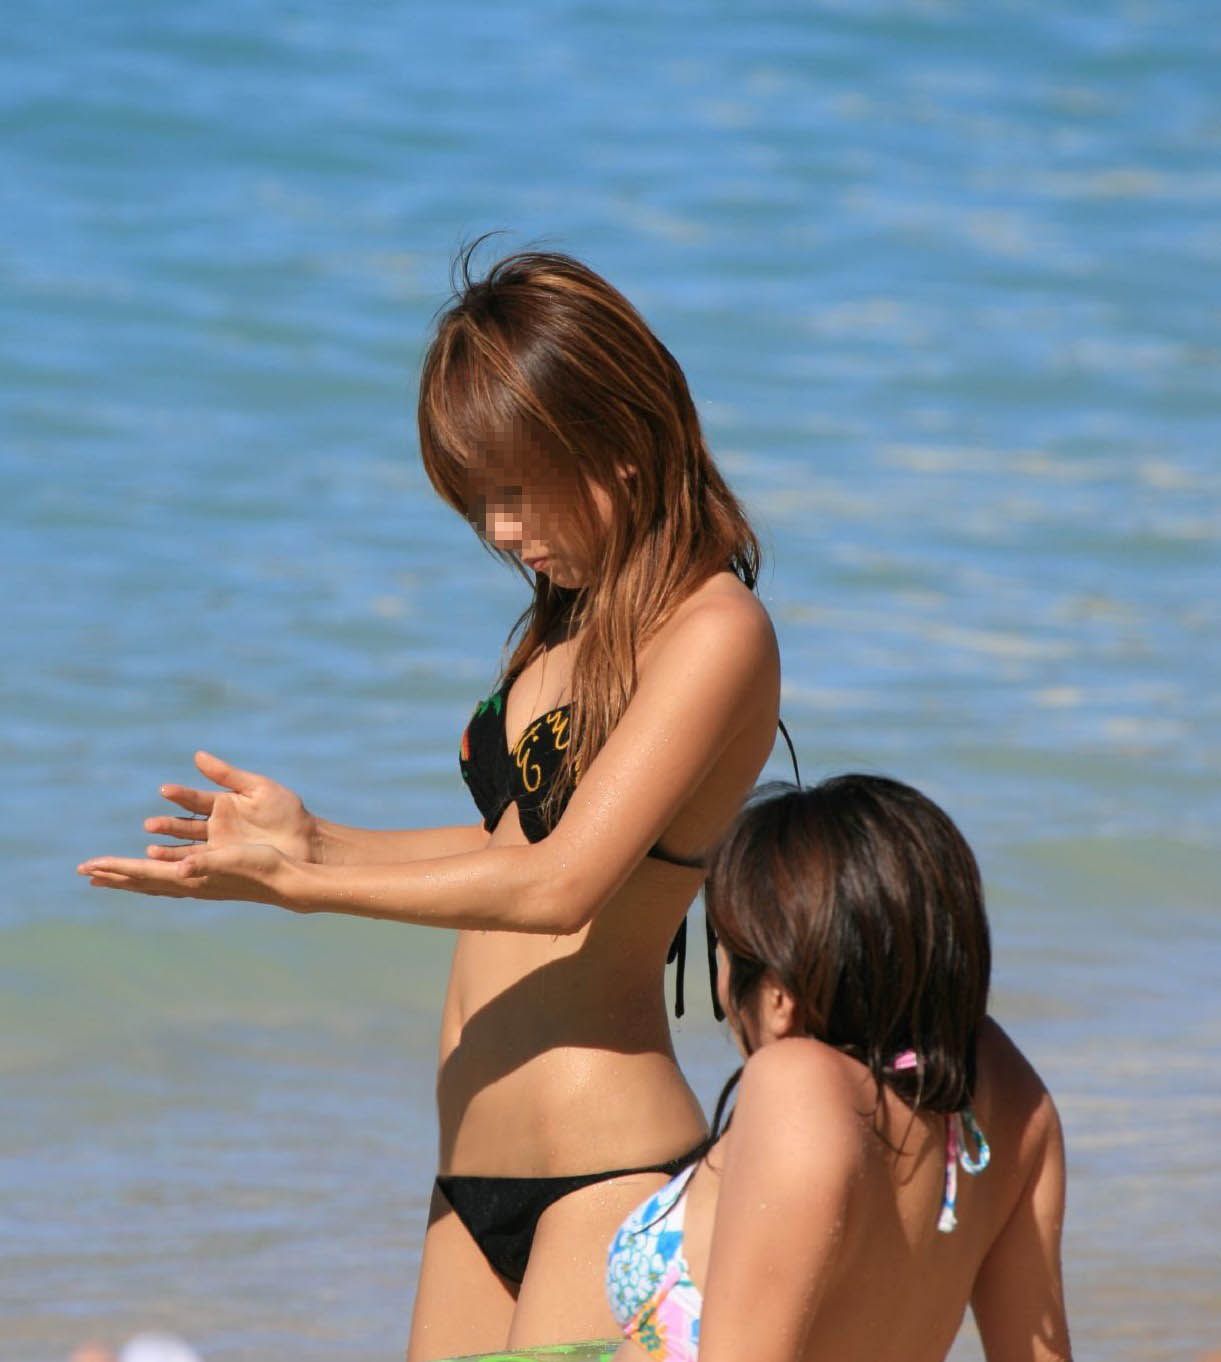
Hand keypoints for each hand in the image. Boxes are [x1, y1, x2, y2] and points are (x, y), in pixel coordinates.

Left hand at [77, 842, 297, 907]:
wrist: (287, 882)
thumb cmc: (262, 866)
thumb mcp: (233, 858)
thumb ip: (205, 862)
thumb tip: (181, 867)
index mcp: (190, 877)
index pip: (142, 873)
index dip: (114, 868)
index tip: (88, 866)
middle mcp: (189, 884)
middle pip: (142, 881)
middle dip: (113, 876)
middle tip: (85, 873)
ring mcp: (199, 885)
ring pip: (154, 882)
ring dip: (130, 878)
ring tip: (111, 875)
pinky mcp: (209, 880)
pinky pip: (171, 878)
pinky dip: (153, 875)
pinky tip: (155, 874)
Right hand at [142, 751, 315, 863]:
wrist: (307, 840)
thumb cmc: (287, 812)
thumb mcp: (258, 788)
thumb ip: (227, 775)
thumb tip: (197, 755)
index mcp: (223, 803)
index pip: (195, 799)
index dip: (180, 795)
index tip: (164, 790)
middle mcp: (216, 825)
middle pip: (185, 825)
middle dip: (166, 825)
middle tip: (149, 825)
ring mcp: (219, 845)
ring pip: (187, 846)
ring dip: (168, 847)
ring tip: (150, 848)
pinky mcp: (225, 862)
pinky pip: (200, 863)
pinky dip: (183, 864)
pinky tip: (168, 867)